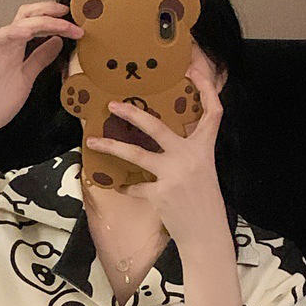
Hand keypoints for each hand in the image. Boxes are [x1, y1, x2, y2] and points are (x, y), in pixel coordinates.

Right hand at [0, 1, 83, 142]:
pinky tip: (32, 31)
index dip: (55, 19)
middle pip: (28, 14)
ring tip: (64, 25)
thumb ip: (40, 59)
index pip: (36, 23)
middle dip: (50, 11)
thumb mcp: (27, 77)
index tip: (75, 22)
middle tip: (72, 14)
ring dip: (44, 21)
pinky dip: (17, 31)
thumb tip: (58, 42)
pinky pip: (1, 37)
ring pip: (20, 22)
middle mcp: (7, 43)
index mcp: (17, 47)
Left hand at [84, 47, 228, 249]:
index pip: (213, 112)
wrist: (206, 234)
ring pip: (136, 154)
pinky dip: (126, 186)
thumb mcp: (204, 171)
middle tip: (112, 106)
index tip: (193, 71)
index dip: (206, 88)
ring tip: (93, 142)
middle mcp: (190, 157)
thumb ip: (189, 152)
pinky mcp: (160, 194)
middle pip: (157, 127)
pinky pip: (135, 186)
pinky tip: (119, 186)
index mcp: (205, 149)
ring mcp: (173, 175)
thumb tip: (165, 141)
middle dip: (132, 113)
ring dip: (111, 147)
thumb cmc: (204, 203)